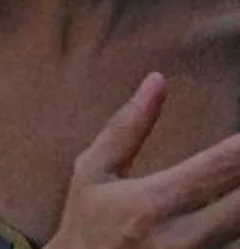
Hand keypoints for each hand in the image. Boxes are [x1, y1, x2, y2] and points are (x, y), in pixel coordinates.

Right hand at [47, 74, 239, 248]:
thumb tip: (158, 80)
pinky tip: (233, 211)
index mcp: (150, 203)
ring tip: (236, 186)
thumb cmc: (87, 223)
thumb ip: (126, 128)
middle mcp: (181, 237)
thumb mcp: (93, 172)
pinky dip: (239, 230)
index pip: (218, 168)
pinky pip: (235, 248)